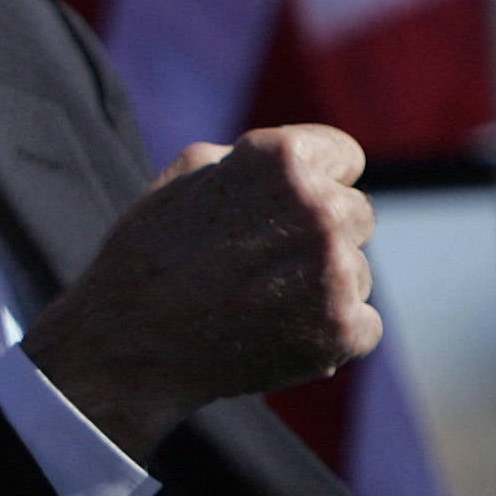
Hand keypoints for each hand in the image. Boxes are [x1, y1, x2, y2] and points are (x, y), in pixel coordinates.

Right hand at [21, 124, 380, 462]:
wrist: (132, 340)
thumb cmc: (150, 250)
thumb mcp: (186, 175)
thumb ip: (253, 159)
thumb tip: (306, 166)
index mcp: (281, 159)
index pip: (344, 155)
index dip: (316, 179)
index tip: (286, 206)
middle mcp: (318, 208)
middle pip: (357, 214)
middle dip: (317, 234)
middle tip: (258, 261)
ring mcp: (336, 271)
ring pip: (358, 272)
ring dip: (320, 285)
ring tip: (256, 301)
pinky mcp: (344, 329)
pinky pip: (363, 322)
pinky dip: (328, 332)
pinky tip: (276, 332)